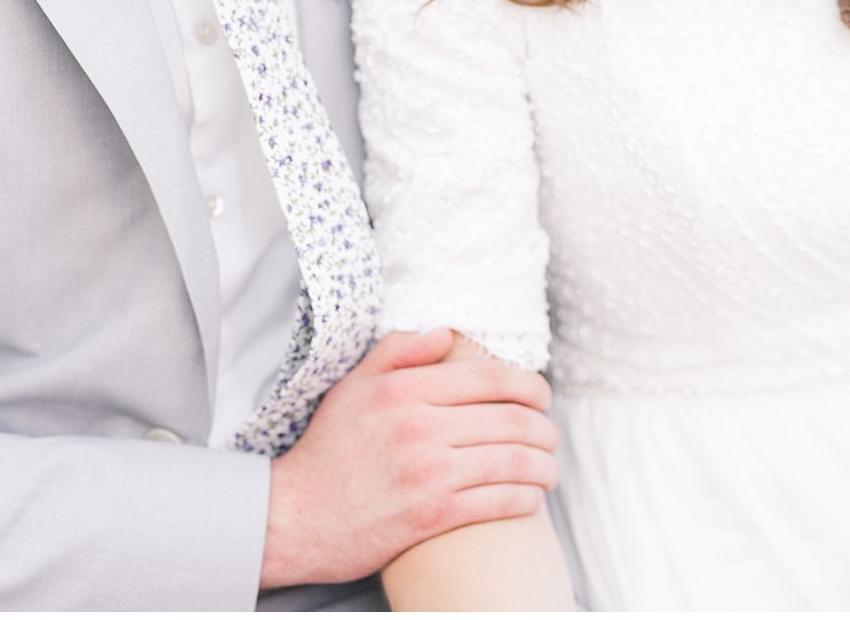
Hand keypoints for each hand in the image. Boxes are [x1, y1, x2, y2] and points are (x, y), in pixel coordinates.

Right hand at [258, 328, 557, 590]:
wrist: (298, 515)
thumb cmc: (329, 449)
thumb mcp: (352, 386)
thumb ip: (397, 352)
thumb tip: (445, 334)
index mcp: (402, 389)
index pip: (488, 376)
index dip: (529, 385)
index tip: (541, 395)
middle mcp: (418, 427)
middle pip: (511, 419)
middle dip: (545, 427)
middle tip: (550, 434)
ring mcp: (428, 473)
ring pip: (514, 462)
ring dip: (545, 465)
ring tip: (548, 468)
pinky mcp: (433, 516)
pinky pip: (500, 502)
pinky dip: (527, 497)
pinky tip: (531, 496)